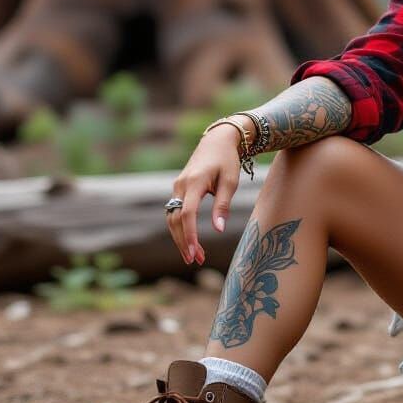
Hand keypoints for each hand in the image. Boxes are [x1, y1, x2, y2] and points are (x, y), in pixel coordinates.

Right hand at [166, 125, 244, 265]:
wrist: (217, 141)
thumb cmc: (227, 160)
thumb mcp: (230, 182)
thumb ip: (222, 206)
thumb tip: (218, 230)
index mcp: (194, 182)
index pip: (187, 214)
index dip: (190, 235)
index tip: (195, 253)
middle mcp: (181, 185)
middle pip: (175, 219)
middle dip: (184, 242)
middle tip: (195, 261)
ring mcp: (177, 186)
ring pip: (172, 218)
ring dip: (181, 237)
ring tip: (195, 256)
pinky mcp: (178, 188)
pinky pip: (175, 211)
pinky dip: (180, 227)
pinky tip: (190, 240)